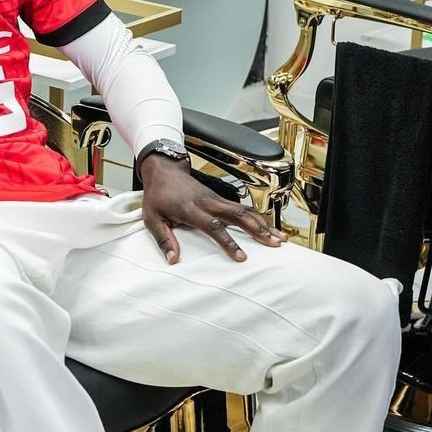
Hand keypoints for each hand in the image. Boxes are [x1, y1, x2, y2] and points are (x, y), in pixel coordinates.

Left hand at [139, 153, 285, 263]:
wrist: (164, 171)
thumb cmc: (158, 195)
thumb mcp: (152, 219)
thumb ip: (164, 240)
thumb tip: (173, 260)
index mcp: (191, 209)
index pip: (214, 226)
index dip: (228, 242)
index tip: (241, 257)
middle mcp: (208, 202)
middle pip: (238, 215)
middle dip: (258, 230)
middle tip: (274, 244)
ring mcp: (216, 198)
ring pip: (245, 210)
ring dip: (263, 224)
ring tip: (279, 238)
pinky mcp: (220, 198)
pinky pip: (242, 208)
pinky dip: (258, 217)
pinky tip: (268, 227)